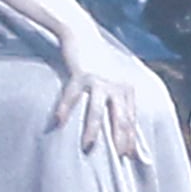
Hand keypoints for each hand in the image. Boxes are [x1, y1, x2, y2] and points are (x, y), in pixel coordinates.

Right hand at [51, 30, 150, 164]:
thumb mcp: (114, 78)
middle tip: (117, 157)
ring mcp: (98, 80)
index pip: (131, 119)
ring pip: (97, 110)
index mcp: (126, 89)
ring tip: (88, 146)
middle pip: (120, 118)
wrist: (83, 34)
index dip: (130, 138)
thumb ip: (119, 97)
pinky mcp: (81, 74)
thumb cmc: (98, 60)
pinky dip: (65, 109)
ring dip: (93, 130)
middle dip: (119, 139)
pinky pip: (72, 95)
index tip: (129, 155)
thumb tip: (121, 120)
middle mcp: (116, 86)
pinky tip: (59, 121)